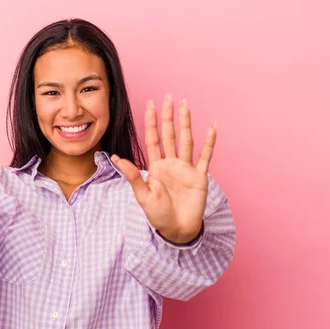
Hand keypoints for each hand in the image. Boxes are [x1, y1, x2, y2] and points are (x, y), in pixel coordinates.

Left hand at [111, 93, 216, 243]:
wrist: (177, 230)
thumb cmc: (158, 216)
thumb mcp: (143, 196)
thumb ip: (133, 175)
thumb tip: (117, 158)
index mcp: (156, 167)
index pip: (153, 140)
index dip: (152, 122)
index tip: (149, 104)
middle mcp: (171, 164)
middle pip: (170, 135)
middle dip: (168, 116)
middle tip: (168, 97)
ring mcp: (186, 168)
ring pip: (186, 140)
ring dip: (186, 123)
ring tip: (185, 105)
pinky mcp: (200, 176)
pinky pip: (206, 156)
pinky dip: (210, 142)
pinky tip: (212, 127)